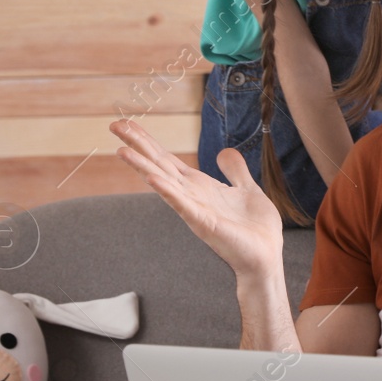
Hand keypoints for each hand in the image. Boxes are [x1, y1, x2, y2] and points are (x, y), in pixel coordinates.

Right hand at [110, 118, 283, 282]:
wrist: (266, 256)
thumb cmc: (256, 229)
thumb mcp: (247, 189)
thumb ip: (234, 171)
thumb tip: (224, 151)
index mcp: (201, 186)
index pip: (168, 159)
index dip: (149, 141)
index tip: (128, 124)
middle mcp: (192, 196)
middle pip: (159, 164)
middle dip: (138, 145)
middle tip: (114, 125)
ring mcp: (194, 209)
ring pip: (163, 182)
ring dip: (143, 166)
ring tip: (122, 150)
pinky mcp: (204, 223)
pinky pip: (182, 204)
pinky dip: (167, 190)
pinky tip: (152, 178)